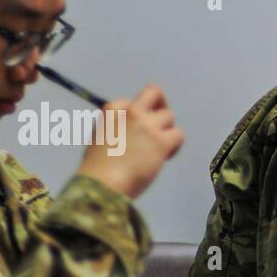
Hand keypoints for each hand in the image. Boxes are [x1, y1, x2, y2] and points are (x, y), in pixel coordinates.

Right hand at [77, 84, 183, 199]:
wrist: (103, 184)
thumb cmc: (97, 168)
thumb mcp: (99, 137)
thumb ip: (115, 128)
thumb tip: (128, 132)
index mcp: (112, 110)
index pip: (131, 101)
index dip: (137, 116)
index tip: (134, 133)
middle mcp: (132, 112)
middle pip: (154, 93)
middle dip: (160, 104)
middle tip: (160, 123)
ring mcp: (148, 125)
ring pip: (169, 116)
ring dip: (166, 131)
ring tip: (158, 148)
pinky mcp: (162, 141)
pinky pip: (179, 134)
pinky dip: (175, 145)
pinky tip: (166, 155)